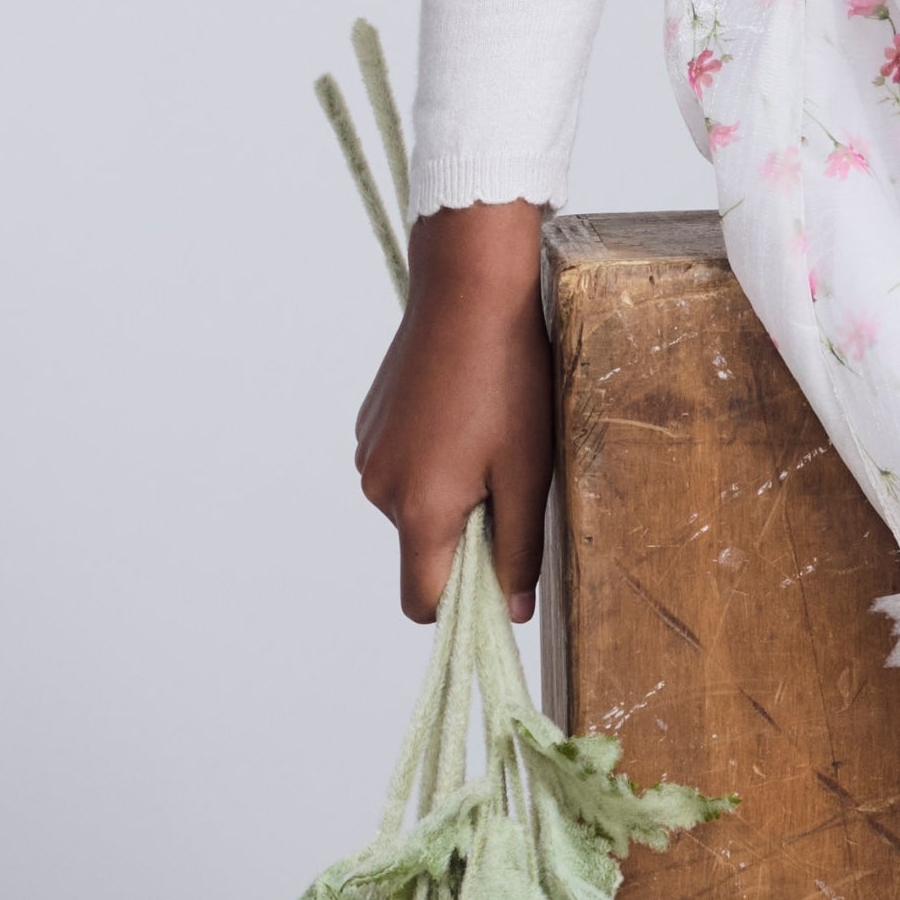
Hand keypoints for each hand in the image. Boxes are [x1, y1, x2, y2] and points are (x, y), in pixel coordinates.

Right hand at [354, 200, 553, 620]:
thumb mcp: (530, 470)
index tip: (498, 575)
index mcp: (420, 509)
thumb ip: (519, 548)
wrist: (469, 290)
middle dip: (463, 536)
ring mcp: (369, 452)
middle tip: (508, 479)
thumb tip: (514, 610)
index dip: (462, 605)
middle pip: (421, 550)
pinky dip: (432, 459)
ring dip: (450, 492)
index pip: (422, 602)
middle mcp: (380, 488)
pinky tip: (464, 412)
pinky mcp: (370, 423)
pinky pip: (402, 466)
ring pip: (412, 506)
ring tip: (488, 436)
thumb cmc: (507, 379)